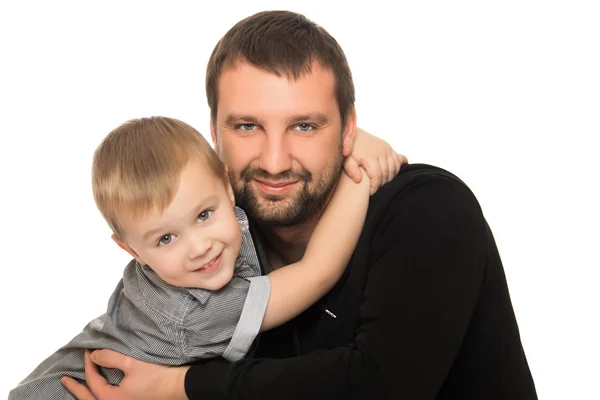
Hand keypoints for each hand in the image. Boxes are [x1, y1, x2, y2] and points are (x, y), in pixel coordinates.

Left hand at [61, 349, 188, 399]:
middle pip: (89, 399)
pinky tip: (101, 391)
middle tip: (65, 379)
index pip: (93, 381)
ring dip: (87, 395)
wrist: (179, 387)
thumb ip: (110, 359)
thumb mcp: (132, 364)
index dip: (88, 365)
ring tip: (79, 387)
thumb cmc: (157, 376)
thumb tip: (93, 356)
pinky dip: (99, 396)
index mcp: (112, 399)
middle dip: (76, 389)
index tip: (87, 351)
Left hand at [344, 127, 406, 194]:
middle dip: (381, 184)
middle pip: (386, 174)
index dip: (375, 187)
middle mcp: (381, 152)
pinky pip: (398, 159)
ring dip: (389, 177)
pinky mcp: (388, 147)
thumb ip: (351, 170)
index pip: (377, 177)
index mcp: (370, 156)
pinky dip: (397, 167)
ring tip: (380, 182)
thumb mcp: (346, 160)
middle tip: (374, 188)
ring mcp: (386, 149)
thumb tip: (359, 180)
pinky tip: (392, 173)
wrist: (350, 133)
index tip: (370, 192)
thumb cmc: (348, 149)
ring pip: (394, 168)